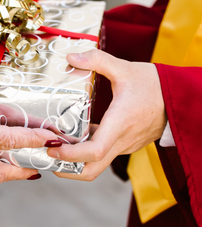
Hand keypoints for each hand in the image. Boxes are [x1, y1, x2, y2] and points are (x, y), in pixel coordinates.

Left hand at [46, 50, 166, 181]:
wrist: (181, 97)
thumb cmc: (154, 85)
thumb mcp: (124, 68)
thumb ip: (97, 60)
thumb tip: (71, 57)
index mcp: (120, 123)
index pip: (94, 151)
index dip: (70, 155)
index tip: (52, 148)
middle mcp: (122, 140)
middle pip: (92, 169)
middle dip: (66, 168)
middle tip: (46, 154)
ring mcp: (125, 144)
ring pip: (97, 163)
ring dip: (74, 160)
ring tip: (53, 145)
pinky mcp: (126, 143)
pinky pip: (104, 153)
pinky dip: (86, 150)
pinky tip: (74, 134)